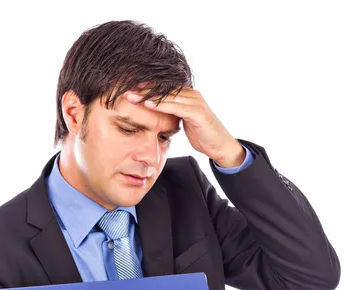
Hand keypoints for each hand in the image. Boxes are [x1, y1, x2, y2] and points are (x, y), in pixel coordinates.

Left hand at [124, 86, 245, 166]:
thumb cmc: (203, 136)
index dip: (145, 88)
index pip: (163, 88)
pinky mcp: (197, 112)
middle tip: (123, 90)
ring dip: (147, 95)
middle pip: (163, 88)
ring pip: (167, 95)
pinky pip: (175, 106)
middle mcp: (191, 95)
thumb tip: (159, 116)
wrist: (221, 146)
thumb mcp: (184, 123)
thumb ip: (173, 116)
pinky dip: (160, 104)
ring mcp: (194, 102)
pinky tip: (147, 104)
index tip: (128, 90)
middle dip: (142, 89)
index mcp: (187, 96)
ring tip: (131, 96)